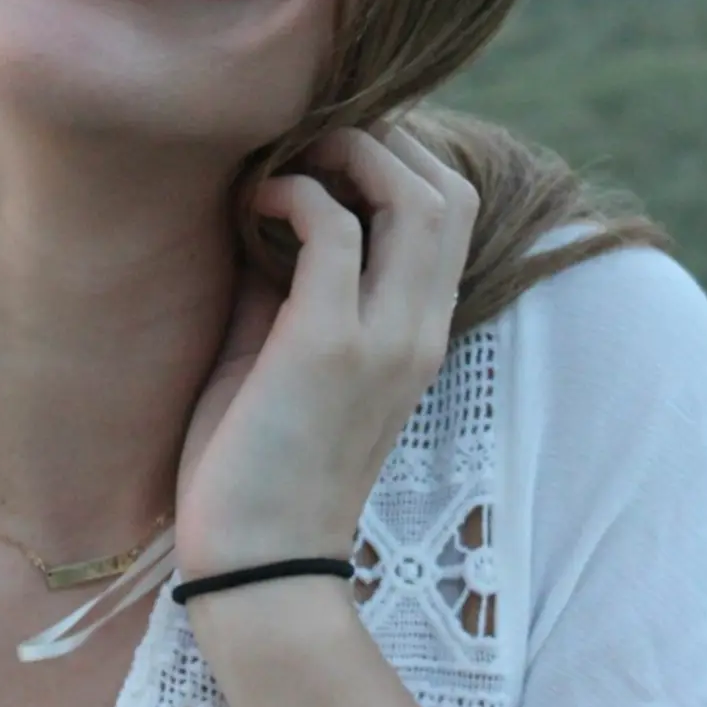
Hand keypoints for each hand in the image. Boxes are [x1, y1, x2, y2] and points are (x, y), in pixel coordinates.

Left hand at [173, 121, 478, 579]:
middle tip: (309, 141)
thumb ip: (291, 284)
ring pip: (418, 197)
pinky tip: (256, 204)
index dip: (400, 158)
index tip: (327, 149)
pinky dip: (295, 193)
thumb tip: (269, 209)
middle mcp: (418, 330)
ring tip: (292, 158)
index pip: (452, 212)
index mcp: (417, 334)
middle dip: (384, 140)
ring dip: (353, 153)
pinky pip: (333, 229)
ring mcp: (382, 338)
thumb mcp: (284, 355)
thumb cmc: (256, 463)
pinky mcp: (328, 346)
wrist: (254, 565)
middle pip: (450, 191)